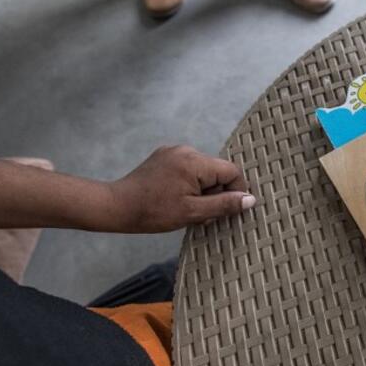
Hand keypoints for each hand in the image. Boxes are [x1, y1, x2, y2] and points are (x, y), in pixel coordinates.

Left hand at [104, 145, 253, 232]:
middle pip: (217, 171)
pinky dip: (190, 184)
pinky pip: (189, 169)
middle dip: (216, 193)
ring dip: (203, 190)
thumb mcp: (192, 213)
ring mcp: (174, 152)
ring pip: (204, 171)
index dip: (235, 192)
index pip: (231, 171)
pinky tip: (177, 199)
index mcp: (194, 162)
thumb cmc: (153, 212)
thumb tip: (250, 199)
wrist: (115, 206)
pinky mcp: (164, 157)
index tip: (226, 211)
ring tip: (187, 209)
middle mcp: (186, 150)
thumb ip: (223, 205)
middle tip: (202, 214)